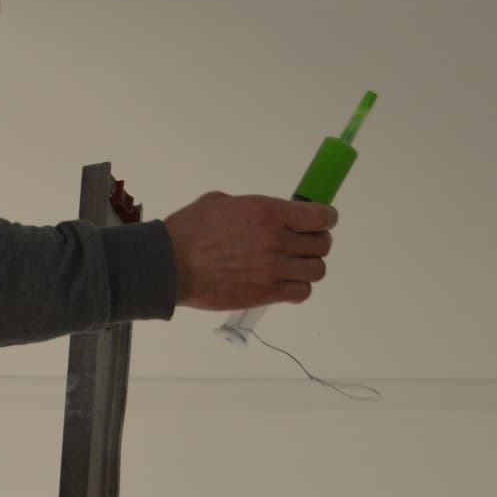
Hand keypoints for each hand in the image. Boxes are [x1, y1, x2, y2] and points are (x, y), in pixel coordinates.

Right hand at [163, 191, 336, 311]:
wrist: (170, 266)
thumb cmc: (189, 231)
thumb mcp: (219, 202)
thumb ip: (250, 207)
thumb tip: (262, 214)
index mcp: (268, 212)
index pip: (320, 216)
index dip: (326, 218)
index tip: (322, 220)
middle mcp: (276, 240)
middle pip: (322, 244)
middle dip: (316, 242)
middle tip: (304, 243)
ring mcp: (273, 269)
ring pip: (316, 270)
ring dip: (309, 266)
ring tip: (294, 265)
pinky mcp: (266, 293)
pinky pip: (302, 292)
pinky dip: (299, 288)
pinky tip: (286, 283)